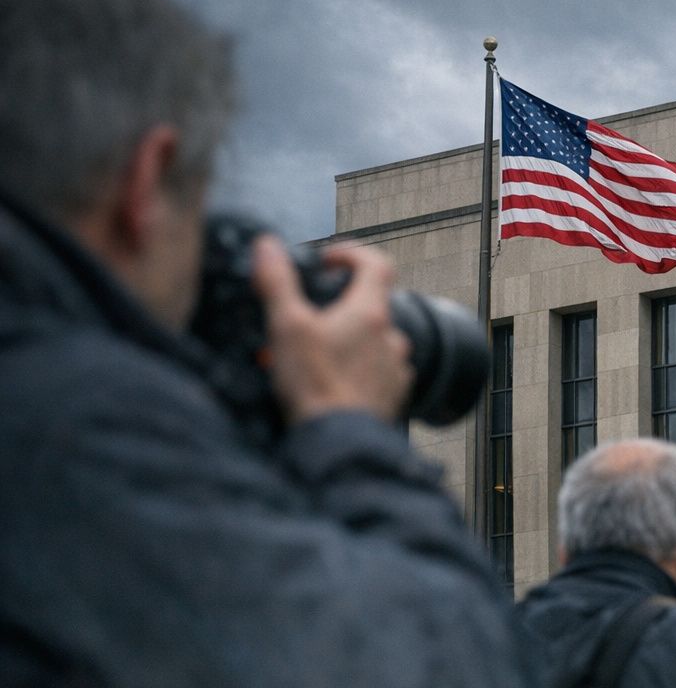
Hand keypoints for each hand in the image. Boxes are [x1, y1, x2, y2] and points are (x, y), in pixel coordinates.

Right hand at [252, 237, 413, 424]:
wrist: (339, 442)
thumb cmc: (315, 385)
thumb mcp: (286, 326)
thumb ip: (277, 282)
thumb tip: (267, 245)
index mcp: (370, 313)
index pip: (377, 264)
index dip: (352, 254)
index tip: (328, 261)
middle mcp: (392, 337)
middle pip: (374, 306)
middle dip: (343, 306)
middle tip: (311, 317)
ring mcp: (396, 368)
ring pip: (377, 341)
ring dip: (352, 340)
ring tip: (318, 354)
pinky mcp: (393, 395)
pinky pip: (380, 372)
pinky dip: (359, 370)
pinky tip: (334, 381)